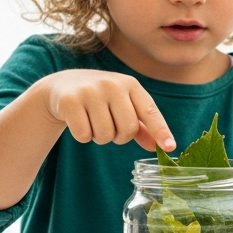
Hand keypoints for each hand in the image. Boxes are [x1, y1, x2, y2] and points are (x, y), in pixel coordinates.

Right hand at [35, 70, 174, 150]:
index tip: (170, 147)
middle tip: (109, 126)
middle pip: (127, 130)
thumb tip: (162, 147)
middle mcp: (113, 85)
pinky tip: (78, 121)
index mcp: (131, 85)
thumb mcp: (122, 106)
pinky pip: (84, 135)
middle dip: (119, 137)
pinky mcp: (70, 101)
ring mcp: (90, 91)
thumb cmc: (100, 100)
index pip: (150, 112)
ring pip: (105, 135)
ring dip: (99, 137)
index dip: (161, 131)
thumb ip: (142, 127)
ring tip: (92, 121)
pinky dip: (82, 136)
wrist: (61, 87)